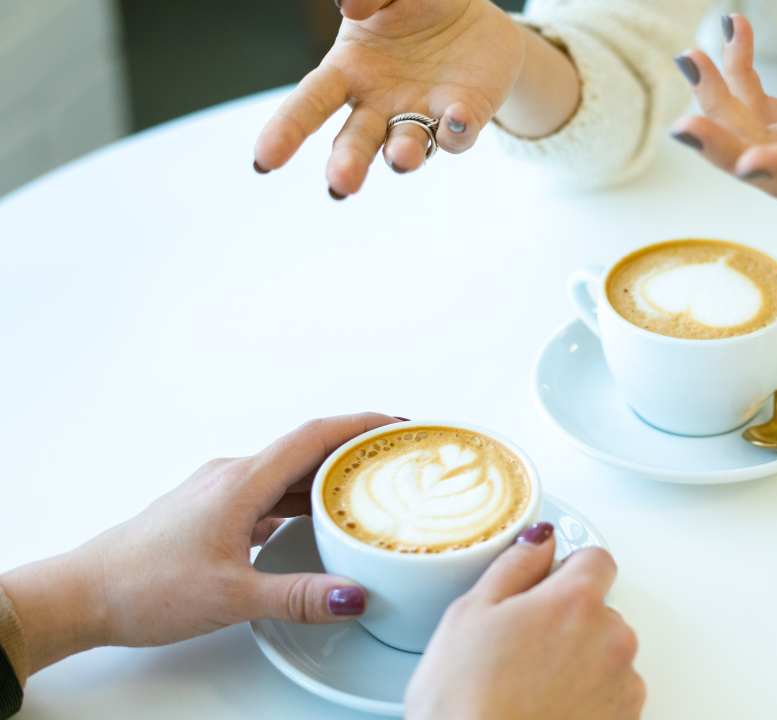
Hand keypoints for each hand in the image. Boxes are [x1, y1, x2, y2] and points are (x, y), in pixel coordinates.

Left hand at [1, 412, 399, 674]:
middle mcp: (231, 477)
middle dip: (354, 451)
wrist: (81, 595)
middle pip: (306, 451)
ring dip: (327, 478)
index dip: (361, 425)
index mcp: (241, 483)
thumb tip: (355, 595)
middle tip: (398, 460)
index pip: (313, 437)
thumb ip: (299, 596)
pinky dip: (300, 499)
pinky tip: (314, 522)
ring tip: (368, 490)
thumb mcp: (232, 596)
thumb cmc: (144, 587)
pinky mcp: (210, 511)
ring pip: (286, 474)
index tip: (400, 424)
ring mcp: (218, 492)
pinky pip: (267, 493)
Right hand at [253, 0, 525, 196]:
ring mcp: (419, 116)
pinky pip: (456, 133)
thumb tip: (350, 5)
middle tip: (341, 184)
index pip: (310, 103)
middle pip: (356, 140)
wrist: (472, 19)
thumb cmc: (414, 7)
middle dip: (347, 162)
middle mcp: (378, 105)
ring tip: (401, 159)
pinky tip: (455, 119)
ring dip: (402, 156)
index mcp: (347, 73)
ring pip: (405, 147)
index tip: (265, 161)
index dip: (287, 131)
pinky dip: (456, 130)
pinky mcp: (460, 118)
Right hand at [405, 528, 644, 719]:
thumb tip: (539, 538)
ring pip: (607, 654)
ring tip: (532, 687)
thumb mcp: (470, 614)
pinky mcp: (626, 719)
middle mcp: (612, 637)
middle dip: (569, 621)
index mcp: (575, 601)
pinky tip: (548, 709)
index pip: (596, 558)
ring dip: (581, 662)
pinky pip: (613, 695)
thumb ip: (515, 565)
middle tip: (522, 648)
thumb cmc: (467, 702)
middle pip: (600, 609)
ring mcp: (623, 683)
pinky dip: (589, 699)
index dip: (566, 570)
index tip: (545, 588)